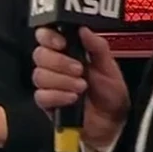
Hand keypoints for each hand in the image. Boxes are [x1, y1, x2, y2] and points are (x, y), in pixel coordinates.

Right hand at [32, 27, 129, 150]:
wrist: (113, 122)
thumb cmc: (111, 94)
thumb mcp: (109, 66)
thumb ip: (97, 46)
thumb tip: (84, 29)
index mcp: (67, 51)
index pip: (45, 36)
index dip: (48, 36)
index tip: (61, 43)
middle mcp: (55, 66)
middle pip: (39, 54)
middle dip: (60, 62)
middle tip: (80, 70)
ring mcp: (49, 85)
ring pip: (40, 75)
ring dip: (62, 81)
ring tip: (81, 87)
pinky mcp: (47, 103)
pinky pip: (41, 96)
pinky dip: (58, 96)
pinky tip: (72, 99)